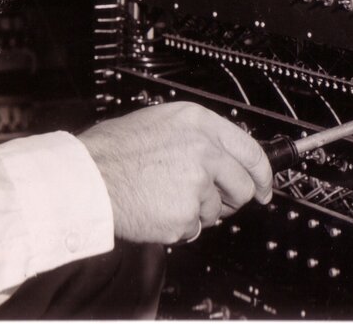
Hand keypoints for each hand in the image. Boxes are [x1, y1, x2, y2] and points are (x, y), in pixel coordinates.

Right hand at [77, 102, 272, 243]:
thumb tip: (218, 155)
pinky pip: (194, 228)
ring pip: (216, 211)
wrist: (87, 176)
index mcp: (198, 123)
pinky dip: (178, 227)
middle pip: (243, 186)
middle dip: (232, 199)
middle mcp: (203, 150)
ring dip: (197, 212)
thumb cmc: (112, 150)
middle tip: (213, 202)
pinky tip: (156, 210)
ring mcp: (197, 184)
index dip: (263, 173)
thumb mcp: (158, 123)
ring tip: (164, 198)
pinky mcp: (186, 214)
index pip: (251, 150)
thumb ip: (193, 137)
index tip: (265, 186)